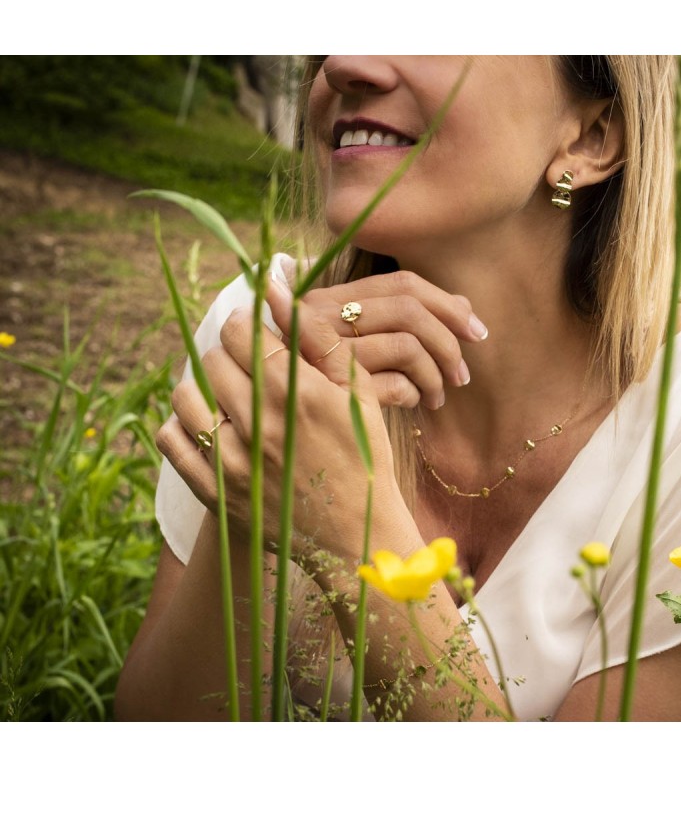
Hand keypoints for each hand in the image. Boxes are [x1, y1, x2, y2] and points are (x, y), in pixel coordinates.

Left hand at [157, 296, 415, 566]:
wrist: (356, 536)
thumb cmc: (364, 455)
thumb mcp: (356, 391)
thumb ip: (316, 337)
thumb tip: (275, 288)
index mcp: (297, 392)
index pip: (241, 331)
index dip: (247, 326)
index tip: (259, 338)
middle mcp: (260, 423)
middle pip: (212, 359)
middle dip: (229, 357)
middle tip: (250, 372)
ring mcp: (232, 460)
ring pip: (185, 396)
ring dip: (203, 389)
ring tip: (229, 400)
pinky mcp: (214, 490)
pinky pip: (172, 439)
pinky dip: (183, 426)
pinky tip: (212, 428)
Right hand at [287, 269, 487, 410]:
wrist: (287, 430)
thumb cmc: (328, 384)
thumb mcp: (360, 343)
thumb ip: (404, 318)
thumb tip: (463, 303)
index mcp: (329, 298)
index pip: (402, 283)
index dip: (447, 305)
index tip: (476, 331)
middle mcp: (319, 317)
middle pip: (409, 309)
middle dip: (448, 342)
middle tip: (462, 376)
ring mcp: (323, 352)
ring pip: (407, 346)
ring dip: (434, 376)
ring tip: (436, 397)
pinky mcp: (332, 390)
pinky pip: (395, 384)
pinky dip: (412, 394)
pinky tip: (409, 405)